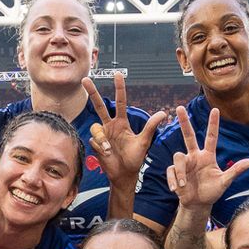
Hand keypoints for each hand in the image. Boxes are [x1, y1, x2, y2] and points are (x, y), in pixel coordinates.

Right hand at [82, 72, 161, 190]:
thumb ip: (151, 127)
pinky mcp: (96, 144)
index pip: (120, 102)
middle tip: (85, 79)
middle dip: (92, 92)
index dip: (119, 88)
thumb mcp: (144, 142)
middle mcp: (110, 126)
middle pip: (99, 106)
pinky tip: (107, 154)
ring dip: (103, 138)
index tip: (117, 74)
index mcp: (122, 122)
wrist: (124, 174)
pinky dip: (101, 147)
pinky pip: (94, 140)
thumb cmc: (135, 158)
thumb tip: (163, 114)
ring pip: (96, 127)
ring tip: (110, 150)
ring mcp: (102, 135)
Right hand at [164, 106, 248, 211]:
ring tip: (183, 184)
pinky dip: (173, 180)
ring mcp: (184, 164)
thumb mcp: (225, 182)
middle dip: (184, 122)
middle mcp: (195, 156)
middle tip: (179, 107)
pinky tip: (176, 189)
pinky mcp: (175, 172)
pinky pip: (171, 171)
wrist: (198, 204)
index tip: (215, 110)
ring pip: (178, 157)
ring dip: (180, 172)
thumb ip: (236, 170)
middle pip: (188, 136)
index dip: (213, 124)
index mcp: (208, 156)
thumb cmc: (212, 191)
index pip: (211, 137)